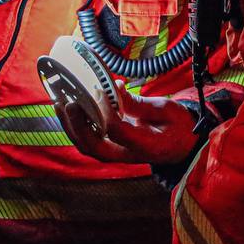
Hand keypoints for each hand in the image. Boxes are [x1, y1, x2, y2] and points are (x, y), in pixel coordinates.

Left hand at [58, 80, 199, 164]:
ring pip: (88, 148)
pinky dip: (75, 127)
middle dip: (79, 126)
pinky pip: (89, 143)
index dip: (105, 111)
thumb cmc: (178, 127)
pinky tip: (66, 110)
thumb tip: (115, 89)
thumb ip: (139, 103)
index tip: (99, 90)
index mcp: (147, 145)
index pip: (118, 131)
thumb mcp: (167, 110)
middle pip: (96, 147)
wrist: (183, 146)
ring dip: (71, 127)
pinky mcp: (112, 149)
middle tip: (71, 104)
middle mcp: (129, 155)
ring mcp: (119, 155)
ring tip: (60, 104)